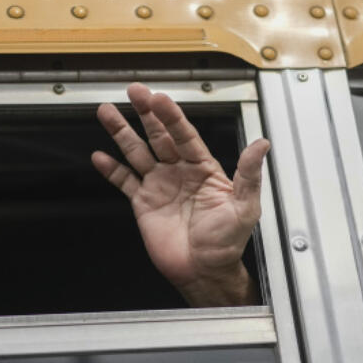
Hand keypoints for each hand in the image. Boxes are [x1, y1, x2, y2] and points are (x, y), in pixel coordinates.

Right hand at [92, 84, 269, 306]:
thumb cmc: (227, 243)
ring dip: (122, 132)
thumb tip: (261, 144)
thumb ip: (249, 174)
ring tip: (106, 112)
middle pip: (159, 135)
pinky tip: (100, 156)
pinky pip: (125, 181)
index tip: (160, 99)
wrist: (204, 271)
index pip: (185, 135)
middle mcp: (179, 172)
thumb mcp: (244, 207)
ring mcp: (159, 185)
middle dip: (146, 113)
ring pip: (137, 152)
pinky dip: (112, 169)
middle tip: (134, 91)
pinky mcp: (143, 203)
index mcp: (203, 168)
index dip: (172, 116)